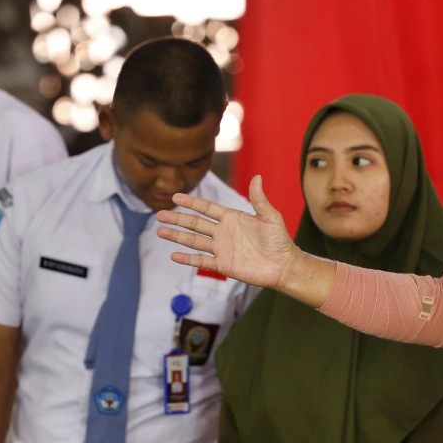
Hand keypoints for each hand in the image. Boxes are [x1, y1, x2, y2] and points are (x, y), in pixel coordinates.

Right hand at [157, 175, 298, 289]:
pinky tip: (174, 255)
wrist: (283, 266)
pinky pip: (202, 261)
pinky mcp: (223, 264)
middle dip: (177, 219)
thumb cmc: (279, 240)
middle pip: (195, 224)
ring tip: (161, 232)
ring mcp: (221, 249)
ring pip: (194, 241)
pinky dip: (188, 259)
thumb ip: (259, 199)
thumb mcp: (270, 217)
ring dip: (177, 236)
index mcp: (232, 218)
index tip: (175, 197)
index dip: (191, 203)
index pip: (206, 208)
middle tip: (159, 215)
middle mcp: (223, 232)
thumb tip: (257, 177)